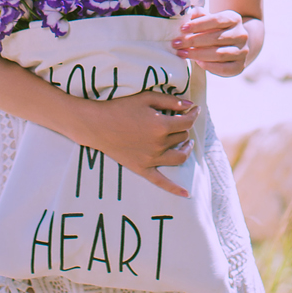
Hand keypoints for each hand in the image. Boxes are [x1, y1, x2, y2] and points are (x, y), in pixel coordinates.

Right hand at [72, 90, 198, 196]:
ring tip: (186, 142)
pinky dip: (174, 189)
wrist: (97, 125)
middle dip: (183, 127)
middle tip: (179, 120)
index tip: (194, 110)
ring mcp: (151, 159)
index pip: (187, 122)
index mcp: (161, 125)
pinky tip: (186, 193)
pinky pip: (161, 182)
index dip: (193, 114)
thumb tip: (190, 106)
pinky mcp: (142, 169)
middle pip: (182, 136)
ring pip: (179, 156)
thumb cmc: (121, 107)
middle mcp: (159, 144)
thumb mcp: (146, 98)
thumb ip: (170, 101)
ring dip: (186, 148)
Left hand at [173, 10, 249, 75]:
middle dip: (193, 41)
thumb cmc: (215, 30)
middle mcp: (241, 34)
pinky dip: (209, 66)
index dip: (198, 24)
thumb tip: (186, 14)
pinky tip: (198, 62)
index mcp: (234, 19)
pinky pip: (224, 69)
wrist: (233, 45)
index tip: (182, 29)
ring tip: (183, 53)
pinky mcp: (239, 66)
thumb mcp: (208, 19)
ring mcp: (242, 51)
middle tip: (176, 44)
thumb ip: (198, 15)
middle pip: (216, 38)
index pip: (216, 20)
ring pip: (219, 54)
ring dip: (198, 54)